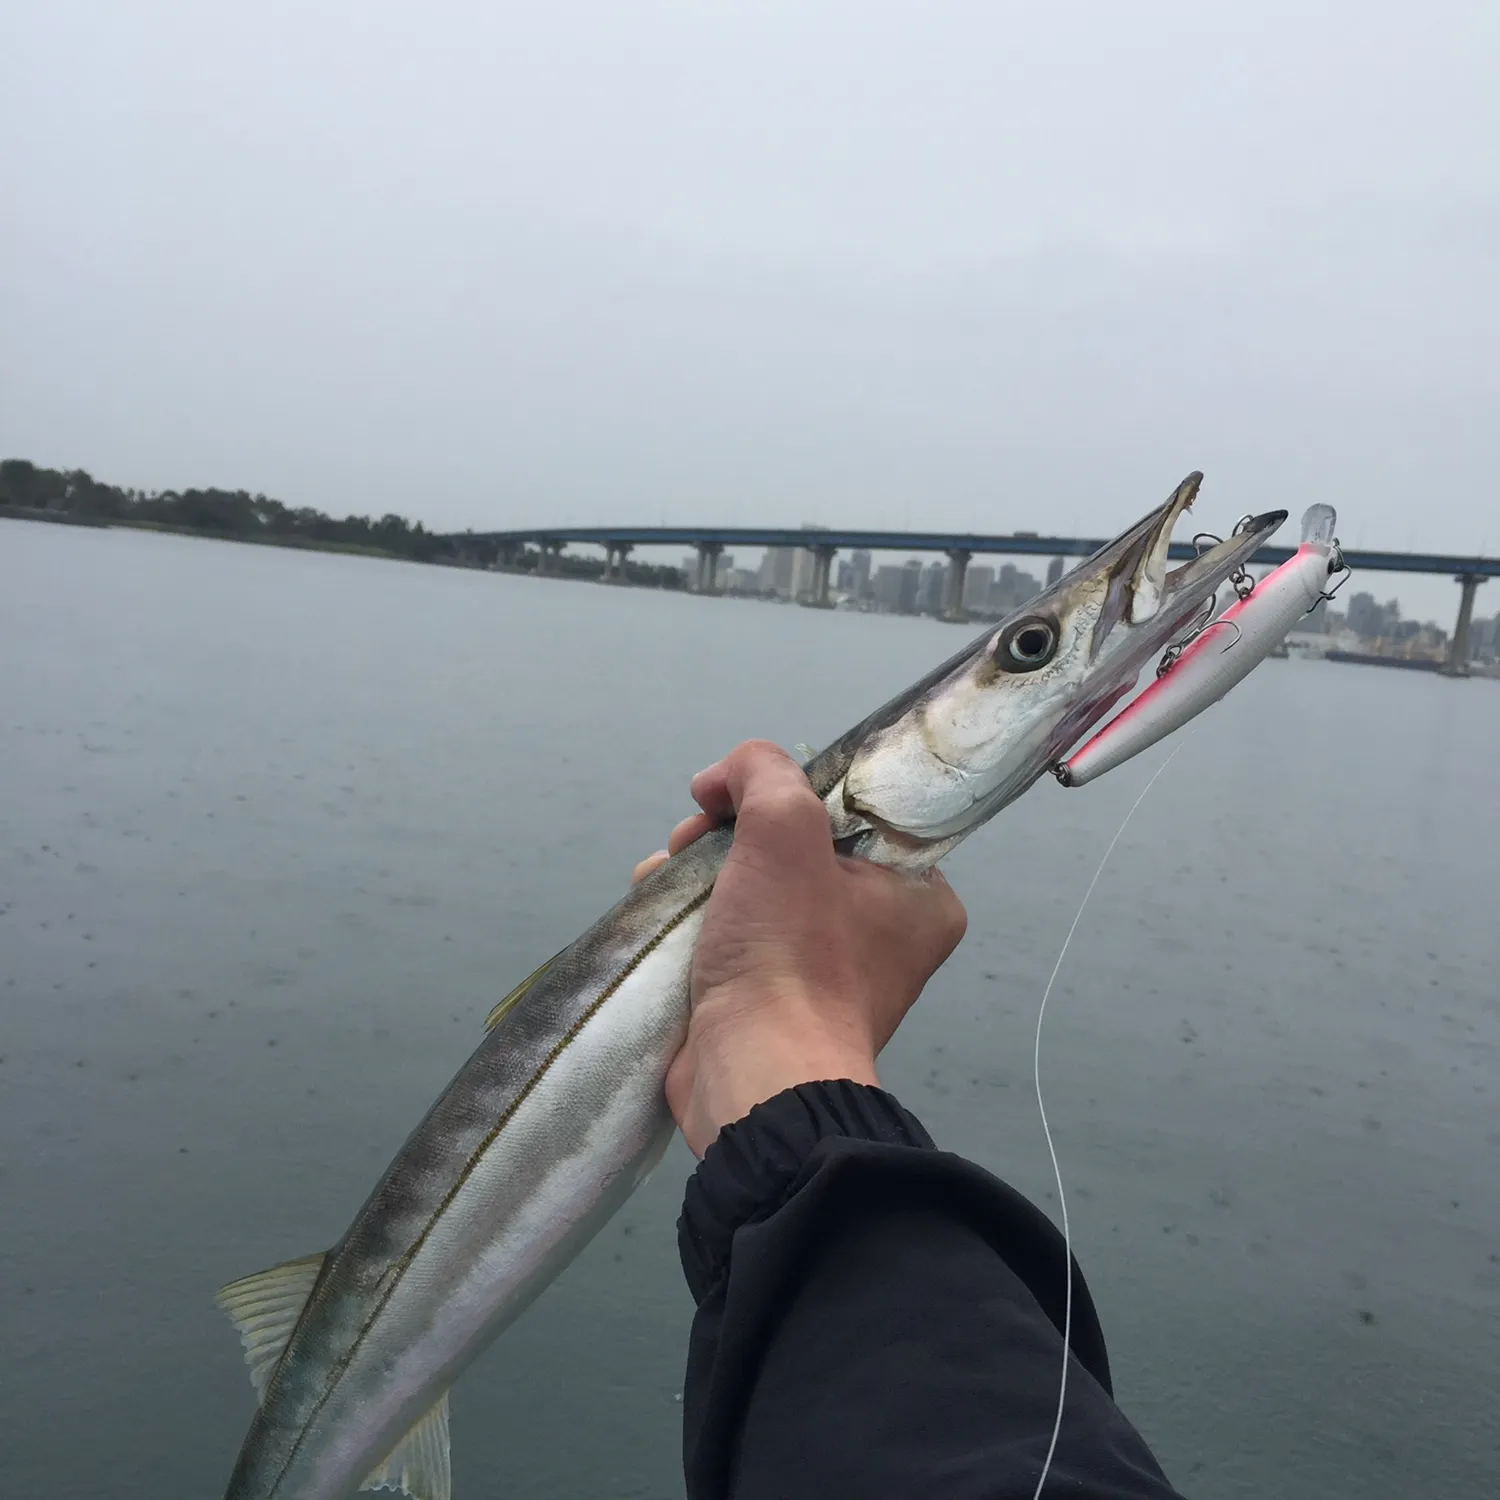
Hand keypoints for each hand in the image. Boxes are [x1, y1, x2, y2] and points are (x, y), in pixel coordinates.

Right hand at [632, 740, 966, 1155]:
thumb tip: (721, 780)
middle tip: (693, 839)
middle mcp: (880, 933)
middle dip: (728, 832)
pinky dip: (692, 914)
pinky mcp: (769, 999)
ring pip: (753, 884)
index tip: (736, 798)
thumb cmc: (789, 954)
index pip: (851, 811)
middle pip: (792, 845)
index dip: (786, 792)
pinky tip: (657, 900)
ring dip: (700, 868)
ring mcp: (823, 971)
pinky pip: (732, 931)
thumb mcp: (784, 829)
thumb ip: (763, 772)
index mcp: (918, 896)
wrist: (752, 1079)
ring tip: (664, 871)